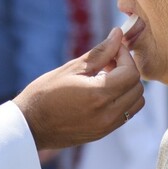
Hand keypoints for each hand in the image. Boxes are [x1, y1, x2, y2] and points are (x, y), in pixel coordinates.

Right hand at [13, 28, 144, 150]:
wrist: (30, 125)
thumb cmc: (44, 94)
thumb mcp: (71, 68)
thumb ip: (100, 53)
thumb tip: (117, 35)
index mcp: (98, 95)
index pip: (131, 73)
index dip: (125, 56)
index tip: (113, 49)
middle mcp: (107, 113)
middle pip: (137, 88)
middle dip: (127, 70)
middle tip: (108, 62)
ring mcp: (106, 126)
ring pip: (136, 103)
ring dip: (127, 87)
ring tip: (106, 78)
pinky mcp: (103, 133)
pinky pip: (126, 114)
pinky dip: (122, 100)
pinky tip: (102, 92)